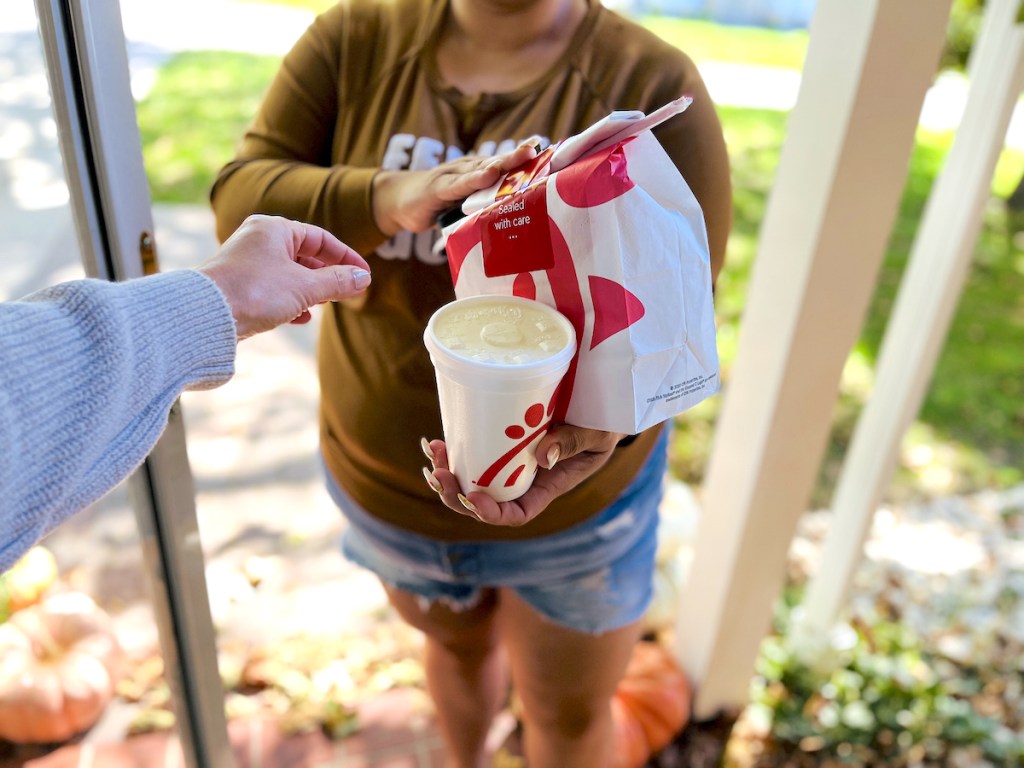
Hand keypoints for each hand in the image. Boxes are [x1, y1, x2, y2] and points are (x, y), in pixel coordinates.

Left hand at [197, 214, 370, 339]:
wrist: (207, 315)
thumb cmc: (255, 292)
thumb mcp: (305, 287)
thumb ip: (337, 281)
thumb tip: (362, 278)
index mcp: (274, 229)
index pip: (320, 239)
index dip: (345, 257)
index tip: (364, 275)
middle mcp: (258, 240)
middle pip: (304, 255)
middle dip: (327, 275)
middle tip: (346, 291)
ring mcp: (247, 262)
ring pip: (289, 273)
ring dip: (310, 289)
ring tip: (325, 304)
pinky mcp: (239, 284)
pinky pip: (273, 288)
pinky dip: (291, 299)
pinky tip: (301, 316)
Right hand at [372, 140, 539, 235]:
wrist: (399, 202)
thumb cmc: (437, 206)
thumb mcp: (465, 207)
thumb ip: (485, 210)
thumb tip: (515, 227)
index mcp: (479, 175)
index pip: (506, 166)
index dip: (527, 160)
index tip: (552, 153)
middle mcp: (469, 170)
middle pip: (499, 162)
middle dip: (521, 155)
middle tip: (542, 148)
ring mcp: (453, 176)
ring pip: (482, 167)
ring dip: (504, 162)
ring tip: (525, 155)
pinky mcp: (438, 188)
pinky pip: (459, 184)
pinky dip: (474, 179)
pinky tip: (488, 174)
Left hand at [421, 426, 625, 525]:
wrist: (601, 404)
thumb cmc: (603, 426)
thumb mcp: (597, 435)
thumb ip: (573, 443)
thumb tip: (542, 457)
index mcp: (547, 487)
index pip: (516, 514)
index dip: (491, 514)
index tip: (473, 497)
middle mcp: (523, 481)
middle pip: (484, 503)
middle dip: (457, 496)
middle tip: (439, 474)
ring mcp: (509, 464)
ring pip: (472, 481)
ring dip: (448, 474)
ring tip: (435, 454)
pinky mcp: (500, 443)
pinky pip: (473, 457)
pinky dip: (453, 453)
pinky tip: (438, 442)